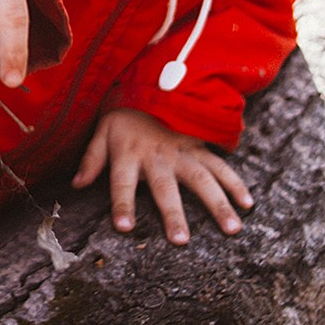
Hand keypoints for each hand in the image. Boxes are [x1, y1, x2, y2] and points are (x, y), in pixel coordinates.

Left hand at [72, 108, 251, 243]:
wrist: (150, 84)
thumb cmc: (123, 116)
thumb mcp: (101, 132)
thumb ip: (91, 159)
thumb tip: (76, 185)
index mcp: (129, 154)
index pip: (121, 183)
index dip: (122, 204)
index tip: (125, 228)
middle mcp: (157, 156)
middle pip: (165, 187)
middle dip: (173, 214)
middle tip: (181, 241)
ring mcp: (181, 151)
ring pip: (201, 179)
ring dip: (217, 204)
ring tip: (231, 229)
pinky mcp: (199, 147)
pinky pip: (220, 165)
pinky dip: (235, 183)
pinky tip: (247, 204)